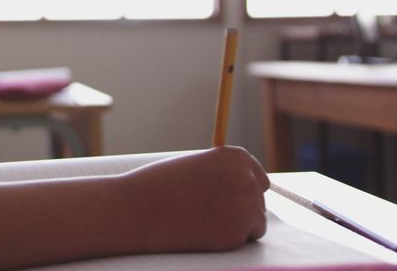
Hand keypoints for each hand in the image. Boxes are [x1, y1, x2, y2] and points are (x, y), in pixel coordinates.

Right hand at [116, 146, 269, 252]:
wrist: (137, 209)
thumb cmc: (160, 186)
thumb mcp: (196, 167)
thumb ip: (223, 174)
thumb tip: (245, 190)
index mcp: (235, 157)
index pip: (258, 178)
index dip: (242, 191)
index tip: (228, 199)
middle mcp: (246, 177)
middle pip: (259, 200)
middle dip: (240, 209)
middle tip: (210, 213)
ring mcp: (246, 205)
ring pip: (256, 222)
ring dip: (236, 225)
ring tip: (203, 220)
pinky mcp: (239, 232)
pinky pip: (245, 239)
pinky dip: (229, 240)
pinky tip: (204, 231)